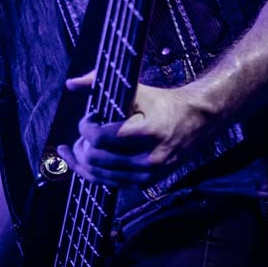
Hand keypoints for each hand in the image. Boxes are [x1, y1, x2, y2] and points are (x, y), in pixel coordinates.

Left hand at [57, 70, 214, 187]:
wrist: (196, 121)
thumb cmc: (164, 103)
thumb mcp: (136, 89)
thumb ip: (100, 83)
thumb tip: (71, 83)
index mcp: (148, 133)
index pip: (101, 139)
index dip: (86, 127)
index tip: (89, 117)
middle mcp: (148, 159)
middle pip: (96, 159)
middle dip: (82, 145)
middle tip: (85, 131)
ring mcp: (147, 174)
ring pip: (99, 175)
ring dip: (84, 160)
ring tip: (82, 144)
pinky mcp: (145, 183)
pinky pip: (110, 183)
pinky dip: (94, 173)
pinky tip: (83, 160)